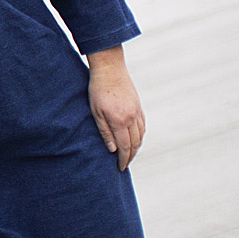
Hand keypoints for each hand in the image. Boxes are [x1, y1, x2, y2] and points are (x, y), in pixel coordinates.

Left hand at [87, 49, 145, 169]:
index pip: (125, 147)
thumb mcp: (96, 112)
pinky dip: (140, 135)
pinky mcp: (138, 106)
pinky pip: (142, 126)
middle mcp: (132, 118)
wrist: (110, 68)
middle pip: (135, 143)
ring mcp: (137, 112)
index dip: (124, 159)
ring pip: (140, 135)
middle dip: (131, 156)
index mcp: (120, 121)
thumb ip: (105, 131)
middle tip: (125, 164)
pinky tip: (135, 139)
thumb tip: (113, 150)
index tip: (120, 168)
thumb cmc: (98, 90)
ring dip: (136, 147)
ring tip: (129, 154)